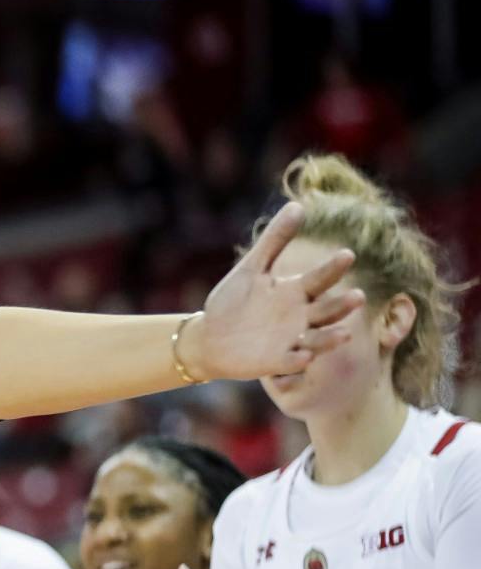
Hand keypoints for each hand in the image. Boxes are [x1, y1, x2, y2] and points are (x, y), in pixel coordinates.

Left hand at [187, 201, 363, 380]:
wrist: (209, 338)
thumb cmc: (233, 301)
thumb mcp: (251, 268)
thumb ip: (274, 240)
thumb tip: (297, 204)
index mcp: (296, 291)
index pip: (320, 278)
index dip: (333, 267)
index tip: (348, 254)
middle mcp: (301, 316)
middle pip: (327, 310)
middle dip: (342, 305)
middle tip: (359, 296)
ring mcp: (291, 341)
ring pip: (318, 339)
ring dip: (331, 337)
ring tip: (346, 333)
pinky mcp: (277, 363)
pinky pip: (291, 364)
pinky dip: (298, 361)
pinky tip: (304, 356)